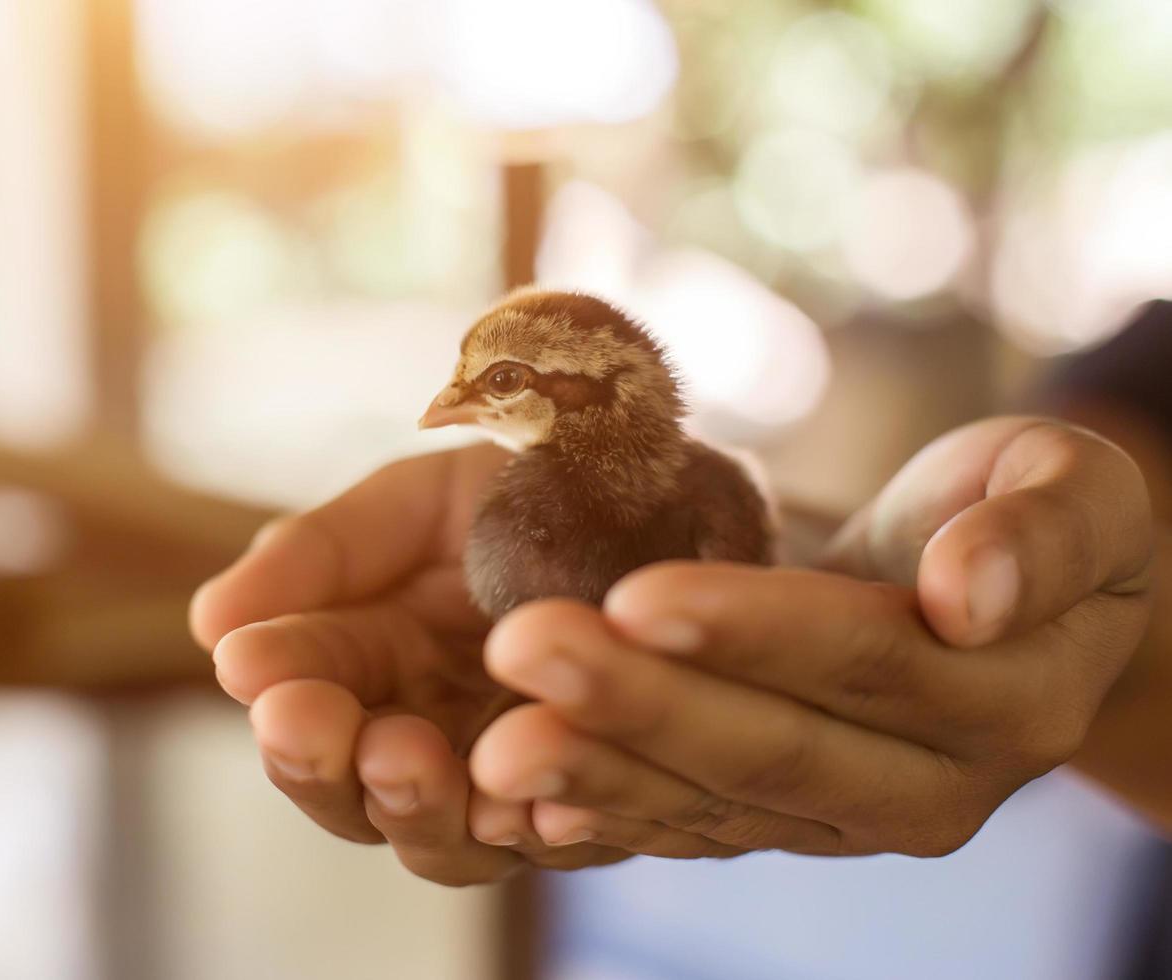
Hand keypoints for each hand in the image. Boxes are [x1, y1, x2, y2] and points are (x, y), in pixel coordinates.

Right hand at [191, 445, 666, 885]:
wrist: (679, 487)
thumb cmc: (538, 490)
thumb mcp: (418, 502)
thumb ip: (321, 554)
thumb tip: (207, 626)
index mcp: (377, 661)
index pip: (306, 696)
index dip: (276, 687)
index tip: (248, 664)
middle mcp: (432, 736)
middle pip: (353, 795)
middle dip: (320, 765)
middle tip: (306, 722)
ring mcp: (512, 780)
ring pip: (443, 840)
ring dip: (412, 807)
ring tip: (402, 755)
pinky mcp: (602, 803)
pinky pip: (565, 838)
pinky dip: (537, 827)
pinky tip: (526, 801)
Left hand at [470, 417, 1154, 856]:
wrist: (991, 597)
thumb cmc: (1019, 513)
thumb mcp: (1075, 491)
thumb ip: (1043, 534)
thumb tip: (971, 593)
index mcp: (1008, 701)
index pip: (866, 663)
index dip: (752, 631)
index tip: (637, 594)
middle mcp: (927, 788)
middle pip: (770, 749)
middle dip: (639, 703)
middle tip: (521, 651)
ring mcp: (844, 819)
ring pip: (711, 804)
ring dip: (598, 773)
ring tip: (495, 748)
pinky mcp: (778, 823)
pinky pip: (685, 831)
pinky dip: (604, 820)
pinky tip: (519, 809)